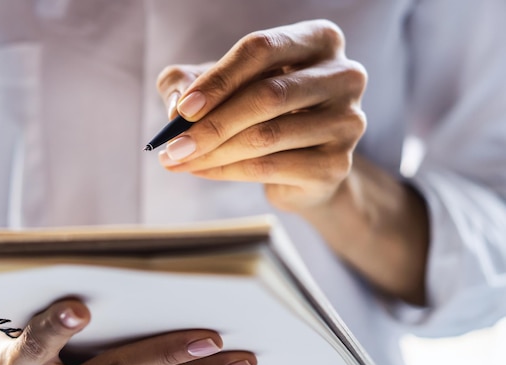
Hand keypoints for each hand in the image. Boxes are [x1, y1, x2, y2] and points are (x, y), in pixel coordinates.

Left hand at [156, 19, 366, 212]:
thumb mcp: (224, 86)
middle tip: (172, 146)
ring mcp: (347, 121)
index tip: (182, 109)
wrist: (306, 168)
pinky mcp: (338, 164)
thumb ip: (190, 82)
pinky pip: (270, 167)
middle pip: (267, 95)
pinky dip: (227, 172)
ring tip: (178, 161)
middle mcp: (344, 76)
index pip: (262, 48)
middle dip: (211, 124)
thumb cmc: (263, 113)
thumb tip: (175, 107)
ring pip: (266, 136)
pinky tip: (202, 171)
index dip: (218, 79)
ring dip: (212, 152)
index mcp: (319, 40)